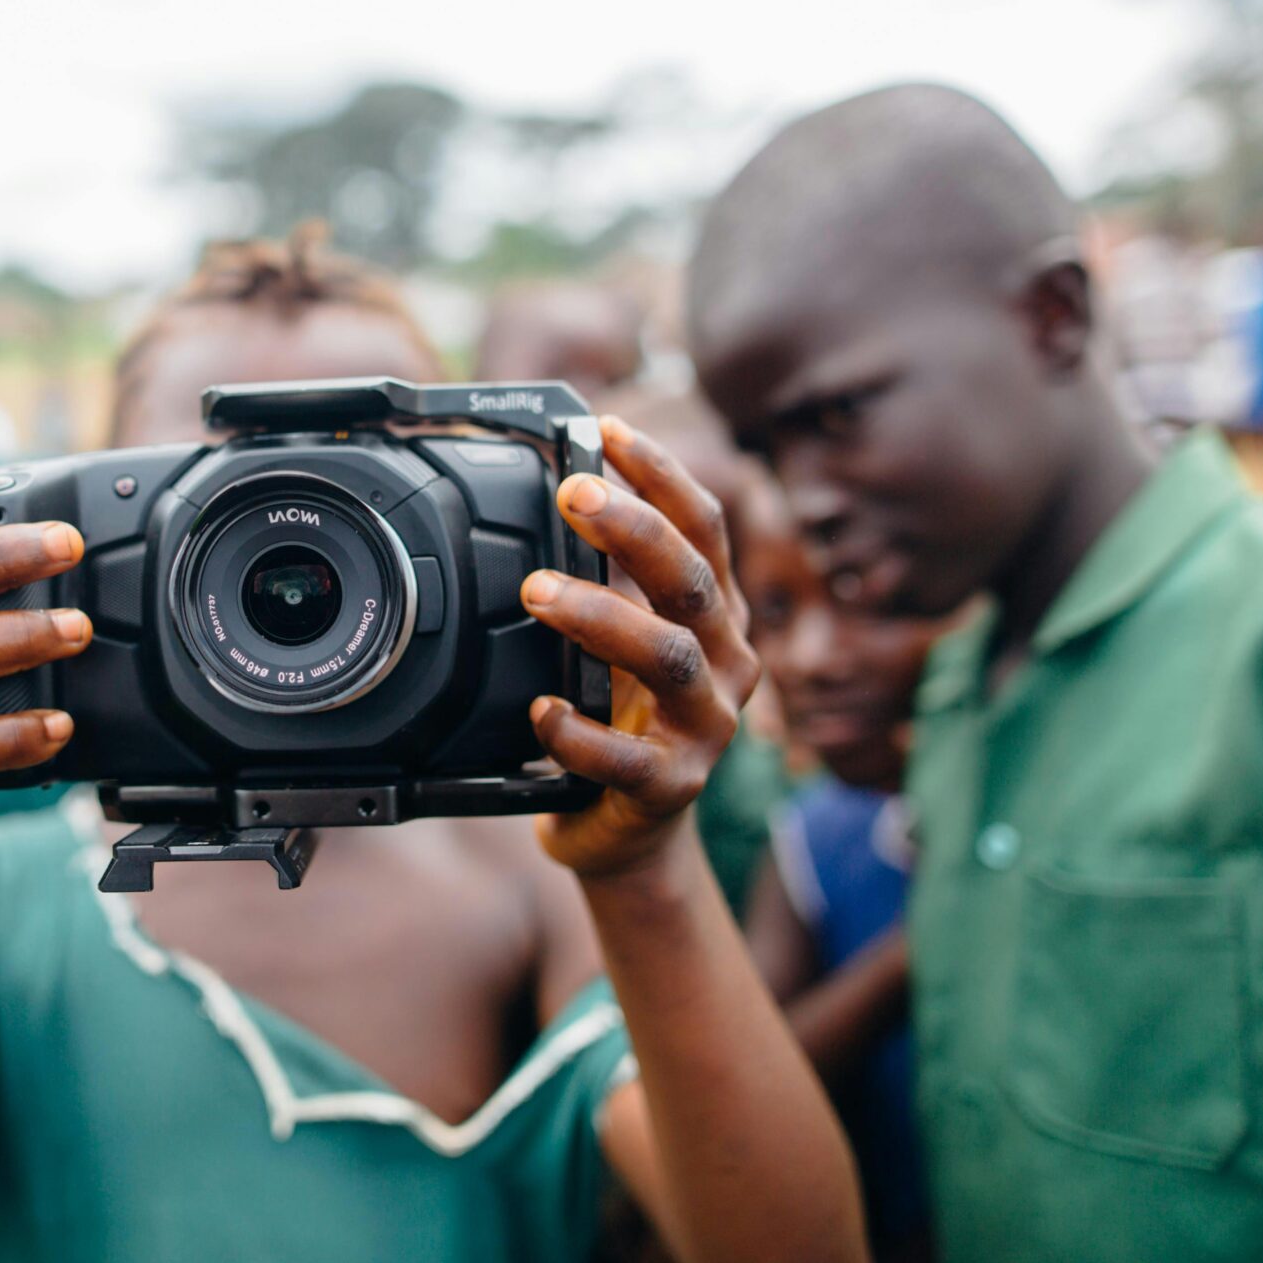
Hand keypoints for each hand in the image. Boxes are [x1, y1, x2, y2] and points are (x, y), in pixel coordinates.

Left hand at [523, 416, 760, 878]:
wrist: (630, 832)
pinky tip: (540, 710)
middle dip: (636, 530)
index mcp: (716, 614)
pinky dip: (580, 733)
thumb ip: (608, 574)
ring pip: (668, 659)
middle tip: (573, 492)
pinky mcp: (670, 788)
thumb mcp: (622, 636)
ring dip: (602, 617)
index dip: (662, 474)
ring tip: (537, 591)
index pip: (704, 528)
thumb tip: (560, 486)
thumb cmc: (620, 717)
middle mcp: (725, 663)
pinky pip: (627, 761)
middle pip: (692, 582)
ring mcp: (704, 728)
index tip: (610, 430)